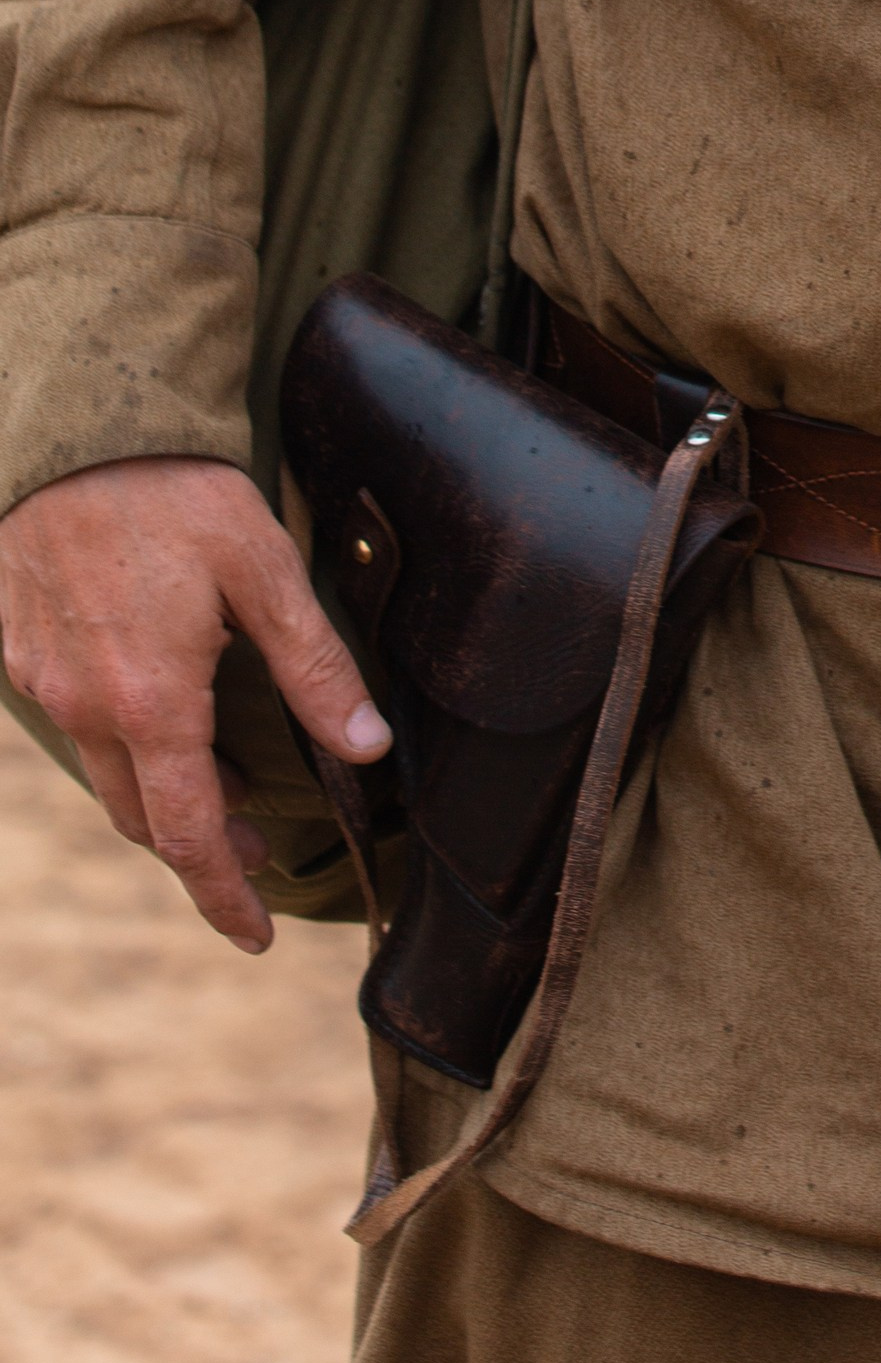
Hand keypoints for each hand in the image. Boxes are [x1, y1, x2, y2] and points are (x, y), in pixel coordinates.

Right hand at [0, 455, 388, 953]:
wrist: (76, 429)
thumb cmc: (174, 492)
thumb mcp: (263, 571)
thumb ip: (314, 666)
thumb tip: (365, 746)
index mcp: (151, 704)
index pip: (188, 837)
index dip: (224, 894)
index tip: (257, 934)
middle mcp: (86, 709)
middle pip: (144, 819)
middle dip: (201, 850)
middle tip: (256, 853)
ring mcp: (43, 682)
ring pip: (106, 775)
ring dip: (161, 796)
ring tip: (218, 787)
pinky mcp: (20, 650)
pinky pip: (72, 724)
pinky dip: (120, 744)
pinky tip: (157, 714)